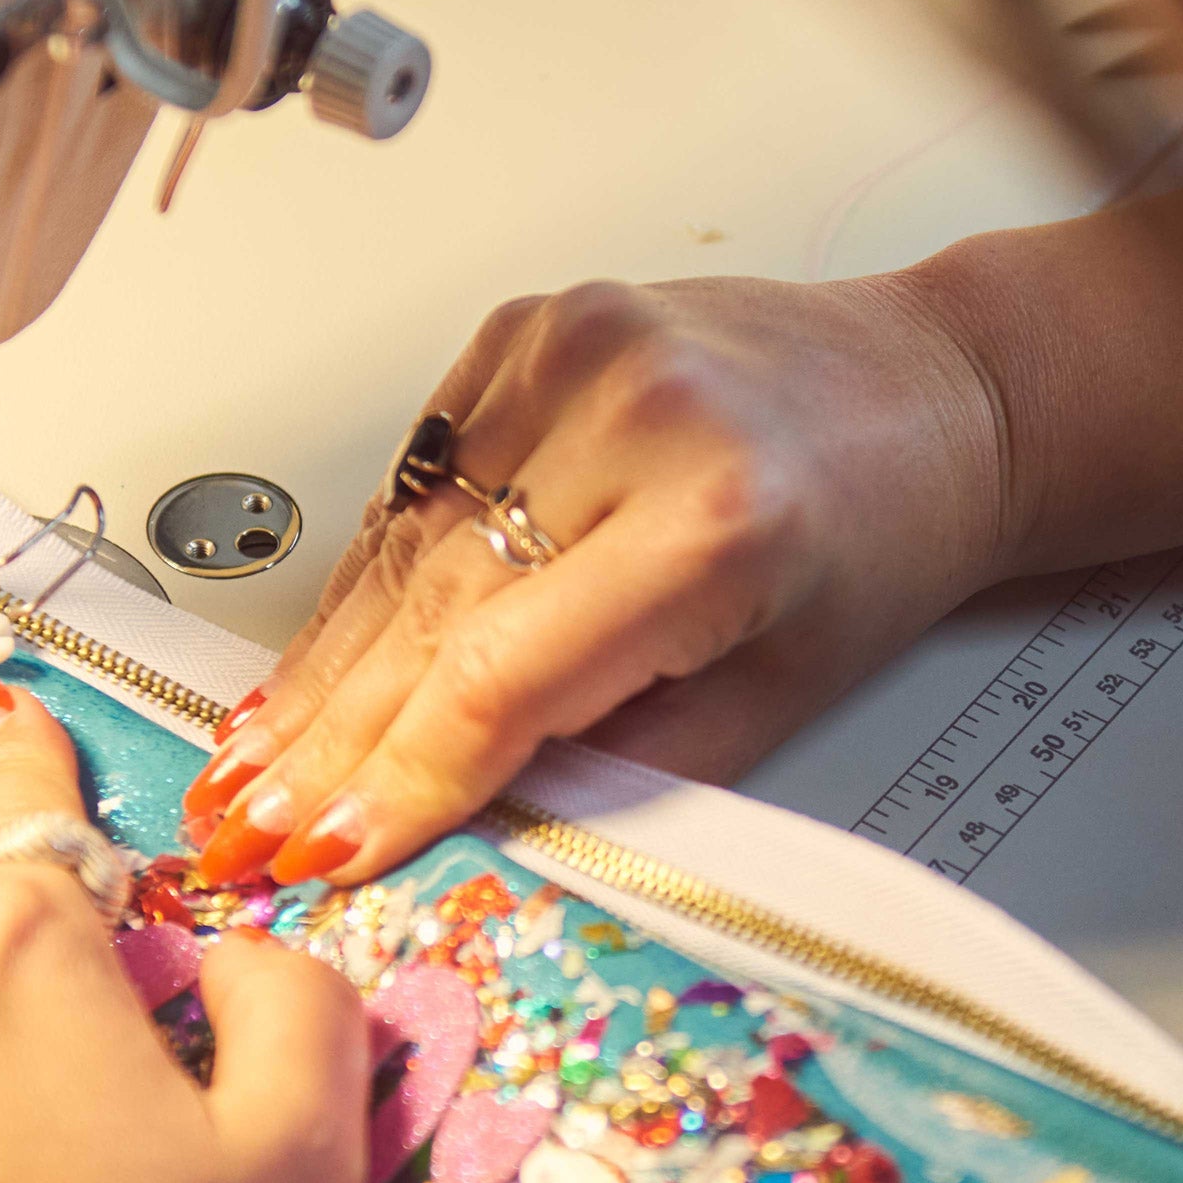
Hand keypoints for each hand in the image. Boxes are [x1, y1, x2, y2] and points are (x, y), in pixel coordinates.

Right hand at [184, 272, 1012, 886]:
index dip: (399, 777)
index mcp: (712, 521)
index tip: (325, 854)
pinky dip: (365, 572)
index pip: (502, 676)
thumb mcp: (780, 695)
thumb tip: (470, 827)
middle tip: (243, 831)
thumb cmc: (883, 535)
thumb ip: (624, 764)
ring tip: (249, 765)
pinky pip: (415, 475)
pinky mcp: (529, 328)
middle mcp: (631, 417)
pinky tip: (312, 656)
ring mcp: (569, 354)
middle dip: (330, 741)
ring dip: (321, 666)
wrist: (938, 390)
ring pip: (400, 542)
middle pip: (431, 611)